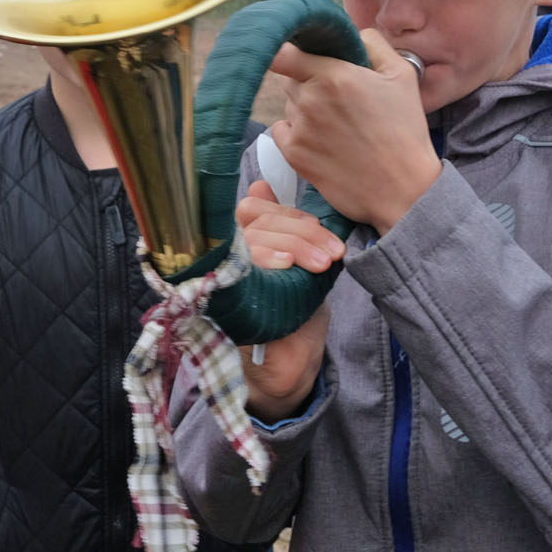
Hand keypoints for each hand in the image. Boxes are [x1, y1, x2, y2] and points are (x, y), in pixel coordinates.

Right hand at [236, 181, 333, 418]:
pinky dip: (265, 260)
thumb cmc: (293, 314)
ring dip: (294, 247)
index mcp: (244, 243)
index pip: (255, 209)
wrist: (291, 366)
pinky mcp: (220, 300)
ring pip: (253, 241)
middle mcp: (226, 256)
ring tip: (322, 264)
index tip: (324, 233)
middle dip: (301, 233)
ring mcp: (220, 277)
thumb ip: (288, 229)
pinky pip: (238, 268)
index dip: (291, 215)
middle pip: (256, 222)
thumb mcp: (300, 265)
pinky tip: (286, 265)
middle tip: (332, 253)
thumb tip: (265, 184)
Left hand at [268, 28, 440, 233]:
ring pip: (288, 104)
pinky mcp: (293, 154)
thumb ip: (374, 44)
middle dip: (306, 80)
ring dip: (303, 108)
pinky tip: (323, 140)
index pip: (283, 52)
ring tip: (337, 125)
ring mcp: (298, 128)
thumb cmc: (405, 132)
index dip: (281, 47)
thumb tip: (353, 33)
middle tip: (336, 97)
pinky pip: (281, 130)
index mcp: (333, 75)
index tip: (289, 49)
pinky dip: (295, 131)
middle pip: (288, 78)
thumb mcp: (402, 76)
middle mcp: (309, 99)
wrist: (402, 190)